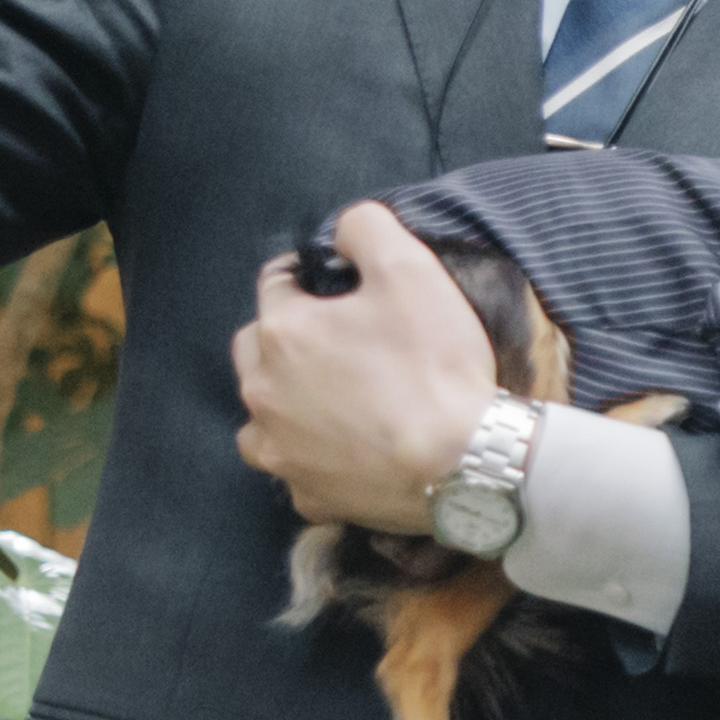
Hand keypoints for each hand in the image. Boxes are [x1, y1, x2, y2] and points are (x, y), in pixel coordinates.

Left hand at [230, 203, 506, 532]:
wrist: (466, 463)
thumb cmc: (435, 367)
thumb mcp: (412, 270)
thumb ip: (368, 228)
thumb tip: (345, 224)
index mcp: (283, 332)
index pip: (275, 283)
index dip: (308, 276)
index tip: (338, 283)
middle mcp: (264, 392)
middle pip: (254, 349)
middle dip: (283, 337)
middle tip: (337, 340)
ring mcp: (280, 450)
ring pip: (261, 415)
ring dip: (285, 401)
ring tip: (333, 400)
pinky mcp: (306, 495)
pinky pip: (296, 468)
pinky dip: (313, 456)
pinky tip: (351, 450)